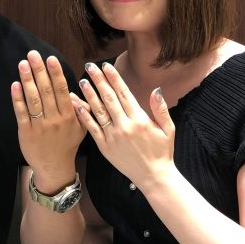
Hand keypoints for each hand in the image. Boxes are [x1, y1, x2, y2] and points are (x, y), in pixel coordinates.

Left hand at [11, 50, 84, 191]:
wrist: (54, 168)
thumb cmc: (67, 145)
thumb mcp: (81, 128)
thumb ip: (81, 110)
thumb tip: (76, 91)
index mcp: (69, 116)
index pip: (62, 90)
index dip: (55, 74)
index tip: (50, 59)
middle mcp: (55, 119)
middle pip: (46, 91)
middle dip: (39, 70)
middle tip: (33, 54)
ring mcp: (40, 125)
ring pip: (33, 99)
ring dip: (27, 80)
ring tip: (23, 64)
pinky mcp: (26, 132)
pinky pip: (21, 113)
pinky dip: (18, 99)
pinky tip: (15, 85)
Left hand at [76, 62, 174, 193]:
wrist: (154, 177)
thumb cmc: (162, 152)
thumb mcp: (168, 129)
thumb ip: (160, 108)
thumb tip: (156, 89)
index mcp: (139, 119)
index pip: (124, 93)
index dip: (114, 78)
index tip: (106, 66)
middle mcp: (124, 126)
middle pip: (109, 98)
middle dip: (99, 81)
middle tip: (90, 67)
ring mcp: (113, 136)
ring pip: (98, 111)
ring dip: (89, 95)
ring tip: (82, 81)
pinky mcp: (104, 147)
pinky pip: (92, 129)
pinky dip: (84, 116)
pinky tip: (77, 105)